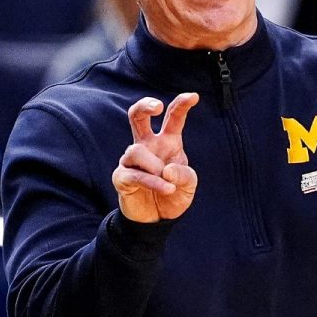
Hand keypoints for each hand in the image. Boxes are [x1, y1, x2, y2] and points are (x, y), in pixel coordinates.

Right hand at [112, 93, 199, 222]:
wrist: (157, 220)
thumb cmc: (173, 195)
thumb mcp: (189, 186)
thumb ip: (185, 175)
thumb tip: (167, 170)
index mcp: (167, 142)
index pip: (173, 118)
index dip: (182, 104)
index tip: (194, 96)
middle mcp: (148, 146)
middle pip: (137, 116)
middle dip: (144, 106)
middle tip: (157, 107)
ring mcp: (132, 160)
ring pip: (136, 150)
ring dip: (155, 167)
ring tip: (167, 183)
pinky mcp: (122, 176)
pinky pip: (134, 173)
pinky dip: (152, 182)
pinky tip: (165, 189)